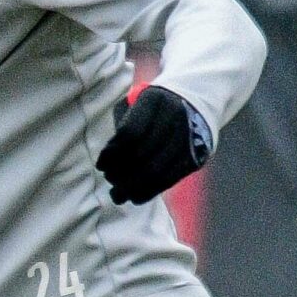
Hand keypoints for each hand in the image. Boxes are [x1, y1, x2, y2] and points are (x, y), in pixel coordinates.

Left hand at [95, 85, 210, 204]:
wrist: (195, 102)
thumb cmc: (152, 107)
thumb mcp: (133, 103)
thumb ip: (120, 126)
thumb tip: (109, 159)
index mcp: (155, 100)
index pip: (129, 133)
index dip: (111, 153)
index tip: (100, 165)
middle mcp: (175, 117)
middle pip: (142, 154)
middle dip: (120, 173)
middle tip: (109, 180)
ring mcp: (188, 137)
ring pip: (156, 171)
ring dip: (132, 187)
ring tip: (117, 194)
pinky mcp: (196, 156)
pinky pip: (170, 179)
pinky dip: (149, 192)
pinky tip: (134, 197)